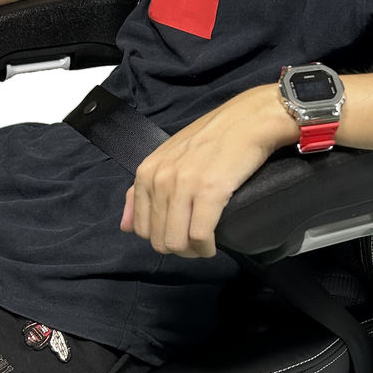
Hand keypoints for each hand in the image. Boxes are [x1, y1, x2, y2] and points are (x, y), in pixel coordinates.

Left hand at [119, 85, 297, 257]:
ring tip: (205, 246)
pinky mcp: (210, 192)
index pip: (141, 228)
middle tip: (195, 244)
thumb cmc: (212, 138)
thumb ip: (141, 190)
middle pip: (159, 240)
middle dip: (178, 249)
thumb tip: (125, 226)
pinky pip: (200, 236)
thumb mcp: (168, 158)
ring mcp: (184, 186)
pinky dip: (207, 247)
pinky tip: (214, 244)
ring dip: (193, 252)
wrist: (248, 120)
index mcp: (147, 172)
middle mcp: (160, 179)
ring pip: (177, 243)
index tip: (180, 235)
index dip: (161, 239)